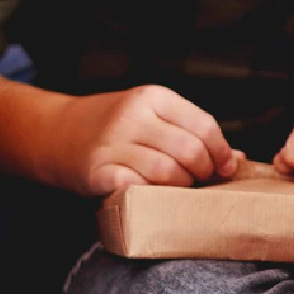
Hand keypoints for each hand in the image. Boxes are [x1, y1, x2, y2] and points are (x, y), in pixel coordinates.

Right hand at [43, 86, 235, 196]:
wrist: (55, 133)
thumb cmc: (115, 128)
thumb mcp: (151, 117)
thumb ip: (191, 132)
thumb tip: (238, 160)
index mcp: (152, 97)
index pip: (204, 126)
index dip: (221, 152)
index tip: (226, 168)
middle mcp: (132, 116)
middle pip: (189, 151)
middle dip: (205, 173)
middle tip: (201, 182)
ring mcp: (112, 143)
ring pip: (168, 172)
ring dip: (182, 187)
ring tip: (180, 189)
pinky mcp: (97, 171)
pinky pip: (139, 189)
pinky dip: (153, 196)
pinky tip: (153, 195)